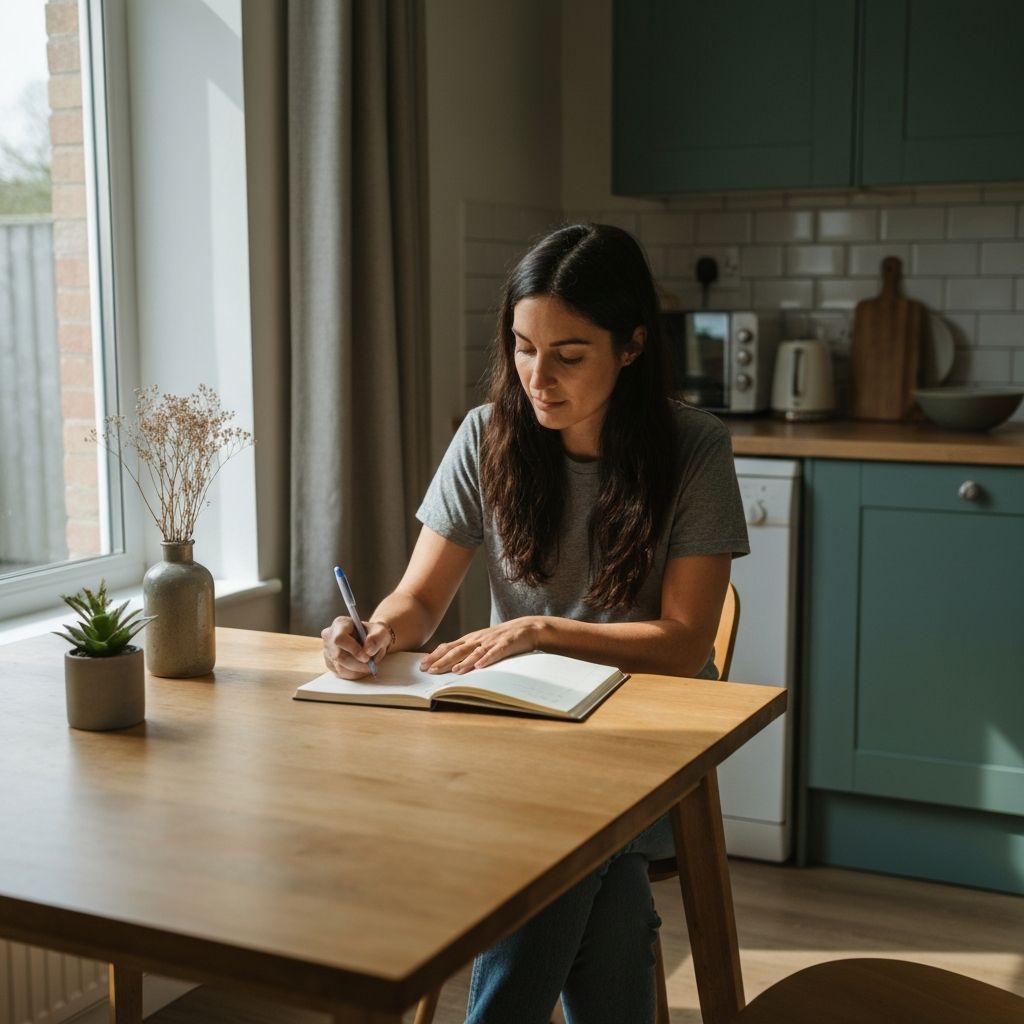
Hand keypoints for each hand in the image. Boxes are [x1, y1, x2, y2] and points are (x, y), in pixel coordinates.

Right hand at [321, 617, 391, 678]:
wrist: (371, 641)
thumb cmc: (373, 634)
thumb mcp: (380, 632)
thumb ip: (377, 638)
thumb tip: (368, 650)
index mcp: (340, 624)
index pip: (340, 638)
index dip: (353, 649)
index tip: (366, 657)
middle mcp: (329, 636)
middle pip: (339, 656)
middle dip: (357, 664)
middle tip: (371, 666)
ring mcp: (327, 650)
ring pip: (340, 667)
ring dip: (357, 670)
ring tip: (369, 666)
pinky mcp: (330, 663)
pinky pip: (340, 673)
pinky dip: (354, 674)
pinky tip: (362, 669)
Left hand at [419, 617, 545, 674]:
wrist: (526, 628)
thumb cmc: (501, 638)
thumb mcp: (481, 642)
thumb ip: (467, 650)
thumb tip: (449, 662)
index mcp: (471, 639)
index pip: (449, 647)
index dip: (436, 656)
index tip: (422, 665)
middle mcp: (478, 639)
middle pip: (458, 650)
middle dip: (443, 660)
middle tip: (430, 670)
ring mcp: (492, 641)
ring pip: (475, 652)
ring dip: (464, 662)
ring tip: (453, 671)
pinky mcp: (506, 644)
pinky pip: (496, 653)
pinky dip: (487, 659)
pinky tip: (480, 666)